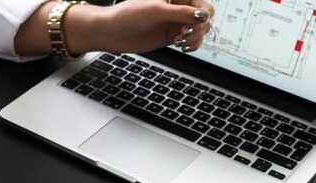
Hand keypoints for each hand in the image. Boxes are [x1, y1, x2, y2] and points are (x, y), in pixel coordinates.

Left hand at [67, 0, 213, 54]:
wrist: (111, 32)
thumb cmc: (128, 15)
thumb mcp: (156, 10)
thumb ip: (180, 13)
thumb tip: (202, 15)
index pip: (202, 3)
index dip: (202, 13)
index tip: (195, 22)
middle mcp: (177, 8)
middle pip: (204, 17)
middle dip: (200, 26)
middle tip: (186, 33)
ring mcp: (174, 23)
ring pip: (198, 30)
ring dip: (196, 37)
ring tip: (182, 41)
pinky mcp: (170, 36)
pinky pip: (189, 40)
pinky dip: (191, 44)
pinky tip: (183, 46)